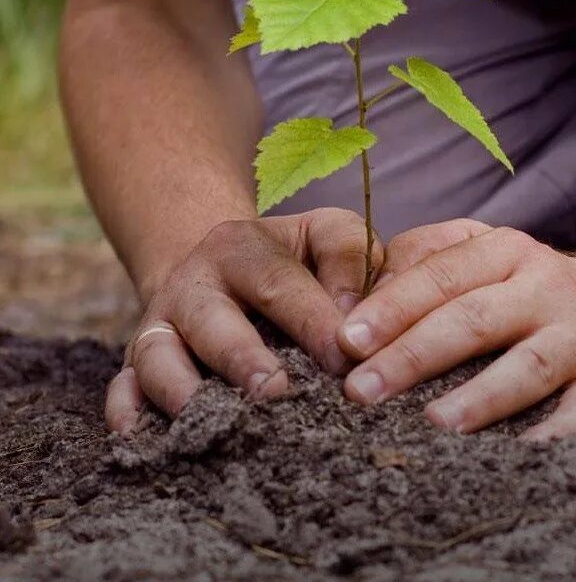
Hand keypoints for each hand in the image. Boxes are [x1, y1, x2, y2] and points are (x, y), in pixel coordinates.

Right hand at [105, 208, 382, 432]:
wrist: (225, 266)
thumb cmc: (296, 260)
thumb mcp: (326, 236)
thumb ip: (350, 260)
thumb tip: (355, 322)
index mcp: (242, 247)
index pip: (279, 283)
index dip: (312, 322)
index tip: (345, 361)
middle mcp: (193, 284)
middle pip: (212, 322)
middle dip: (243, 360)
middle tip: (277, 393)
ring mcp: (159, 325)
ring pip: (158, 357)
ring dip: (185, 392)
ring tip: (222, 424)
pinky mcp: (136, 363)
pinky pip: (121, 389)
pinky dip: (128, 414)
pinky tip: (149, 441)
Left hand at [334, 220, 575, 438]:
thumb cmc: (544, 288)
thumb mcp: (496, 254)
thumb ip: (432, 259)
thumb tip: (360, 293)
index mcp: (509, 253)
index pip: (443, 275)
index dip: (393, 306)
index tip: (346, 340)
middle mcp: (548, 289)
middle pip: (475, 319)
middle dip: (414, 354)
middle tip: (361, 390)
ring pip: (529, 366)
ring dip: (481, 397)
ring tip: (434, 423)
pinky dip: (555, 437)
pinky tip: (520, 458)